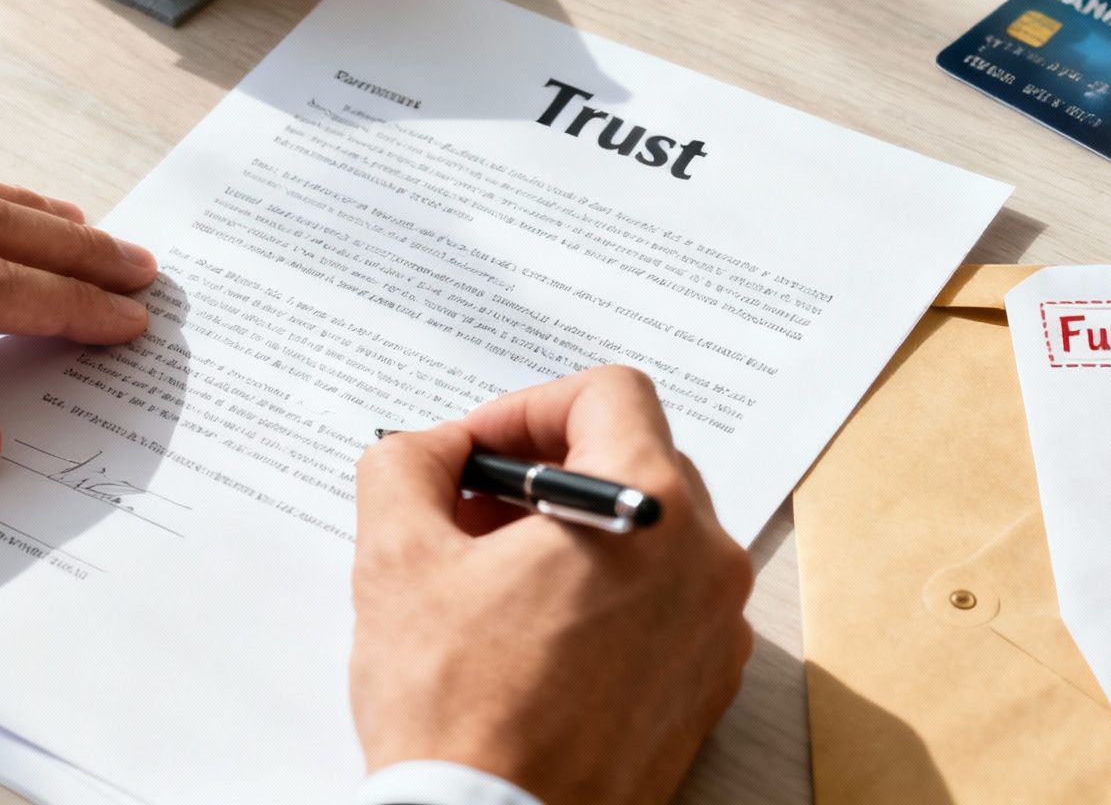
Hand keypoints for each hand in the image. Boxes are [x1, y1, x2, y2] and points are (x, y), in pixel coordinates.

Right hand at [350, 366, 753, 804]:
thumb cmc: (459, 715)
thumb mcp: (397, 559)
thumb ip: (407, 466)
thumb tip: (430, 450)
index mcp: (650, 510)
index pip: (610, 394)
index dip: (527, 408)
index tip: (476, 453)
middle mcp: (705, 563)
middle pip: (634, 458)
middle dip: (544, 471)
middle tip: (470, 511)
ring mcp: (714, 631)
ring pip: (648, 534)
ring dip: (570, 532)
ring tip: (491, 578)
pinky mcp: (703, 689)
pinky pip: (661, 603)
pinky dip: (601, 593)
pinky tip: (528, 634)